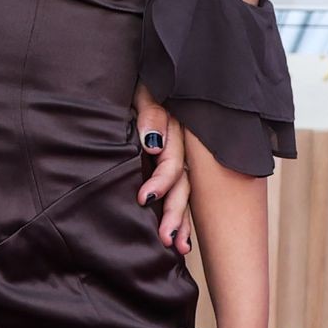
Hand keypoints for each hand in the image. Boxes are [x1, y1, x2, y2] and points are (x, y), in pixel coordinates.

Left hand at [132, 82, 191, 253]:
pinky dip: (183, 217)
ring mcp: (180, 157)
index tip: (145, 199)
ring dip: (182, 220)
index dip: (162, 180)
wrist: (147, 78)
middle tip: (165, 238)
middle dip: (175, 212)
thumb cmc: (142, 85)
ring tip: (177, 248)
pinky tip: (184, 243)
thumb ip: (151, 114)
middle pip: (183, 183)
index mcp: (175, 128)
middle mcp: (182, 146)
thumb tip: (153, 144)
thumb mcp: (145, 91)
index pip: (172, 160)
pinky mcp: (174, 165)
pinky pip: (181, 194)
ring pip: (185, 193)